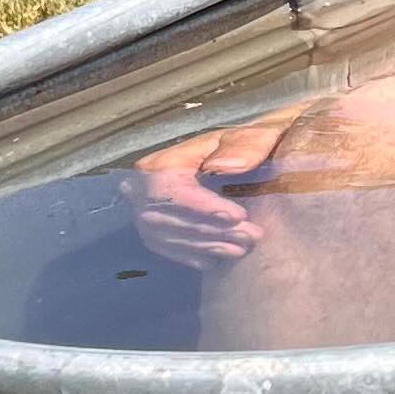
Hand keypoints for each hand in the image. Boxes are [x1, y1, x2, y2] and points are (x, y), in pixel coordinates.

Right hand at [123, 126, 281, 271]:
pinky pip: (167, 249)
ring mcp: (144, 212)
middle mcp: (142, 187)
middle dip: (212, 230)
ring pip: (168, 237)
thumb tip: (223, 166)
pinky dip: (194, 255)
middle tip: (251, 235)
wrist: (243, 159)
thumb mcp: (252, 135)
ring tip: (242, 248)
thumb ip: (245, 146)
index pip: (171, 187)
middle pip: (169, 216)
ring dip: (207, 246)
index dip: (202, 206)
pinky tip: (220, 258)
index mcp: (162, 161)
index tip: (238, 215)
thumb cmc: (244, 146)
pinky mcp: (152, 232)